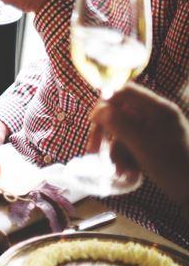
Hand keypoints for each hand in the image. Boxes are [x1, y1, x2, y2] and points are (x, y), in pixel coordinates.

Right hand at [89, 84, 188, 205]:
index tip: (93, 120)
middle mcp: (156, 115)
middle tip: (93, 150)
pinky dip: (125, 157)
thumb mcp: (142, 145)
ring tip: (118, 171)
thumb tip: (99, 109)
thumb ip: (119, 124)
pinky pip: (131, 143)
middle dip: (106, 133)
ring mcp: (155, 130)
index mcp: (159, 108)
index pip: (126, 92)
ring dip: (116, 151)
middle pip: (120, 113)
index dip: (106, 102)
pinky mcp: (153, 144)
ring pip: (123, 132)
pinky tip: (127, 172)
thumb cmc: (172, 166)